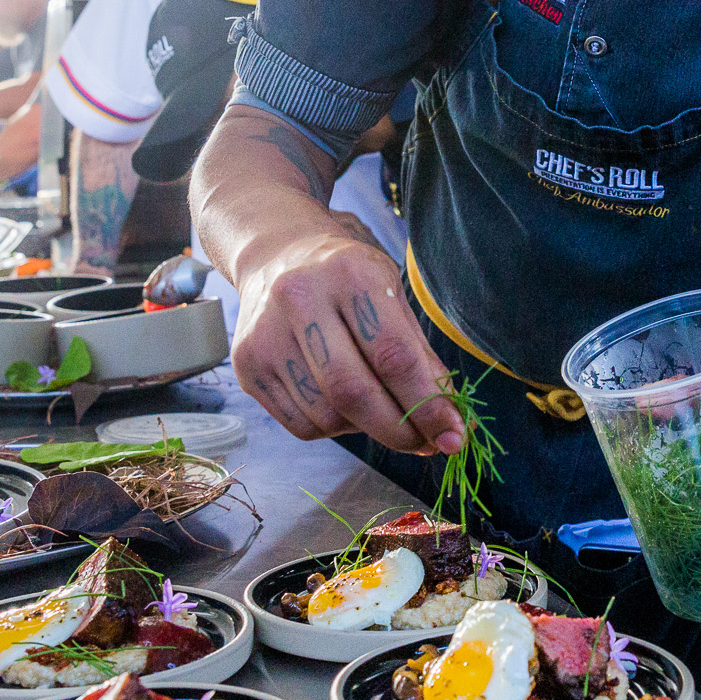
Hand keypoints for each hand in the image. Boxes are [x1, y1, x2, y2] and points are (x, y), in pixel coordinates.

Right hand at [230, 235, 461, 455]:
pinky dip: (334, 429)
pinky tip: (343, 406)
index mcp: (350, 274)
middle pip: (353, 392)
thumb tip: (449, 422)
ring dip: (366, 430)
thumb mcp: (392, 295)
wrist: (277, 256)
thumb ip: (421, 357)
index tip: (453, 435)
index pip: (393, 355)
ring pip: (326, 416)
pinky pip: (301, 425)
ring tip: (379, 409)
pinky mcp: (247, 365)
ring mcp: (266, 334)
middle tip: (426, 444)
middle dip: (398, 430)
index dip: (427, 404)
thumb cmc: (347, 280)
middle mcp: (300, 299)